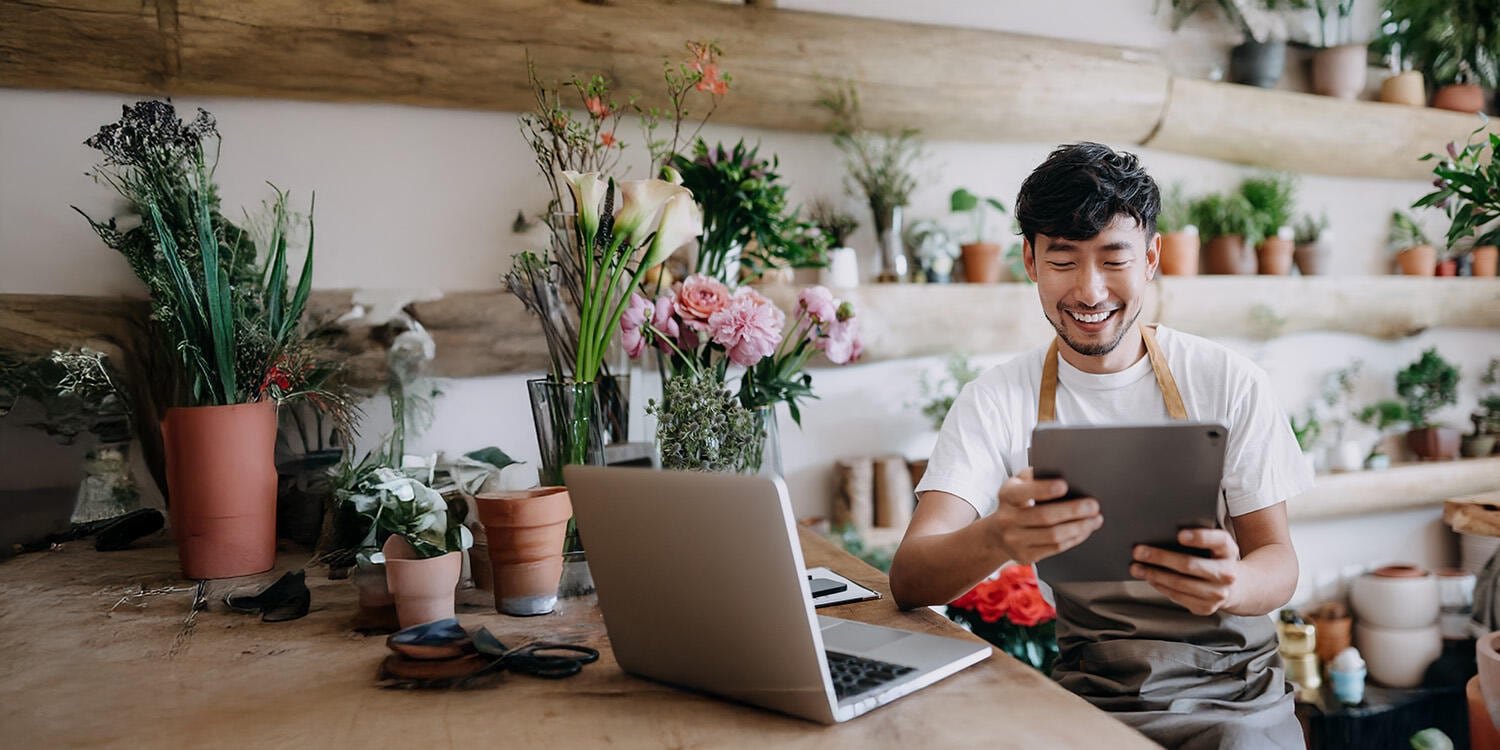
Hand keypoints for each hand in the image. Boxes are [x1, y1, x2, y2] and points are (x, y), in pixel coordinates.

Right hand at [984, 467, 1102, 564]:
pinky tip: (1084, 531)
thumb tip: (1064, 471)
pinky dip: (1073, 539)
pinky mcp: (1025, 555)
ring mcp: (1014, 540)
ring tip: (1095, 519)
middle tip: (1093, 505)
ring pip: (1053, 536)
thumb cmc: (1016, 503)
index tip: (1065, 485)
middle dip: (1072, 511)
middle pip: (1044, 516)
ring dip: (1078, 527)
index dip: (1044, 489)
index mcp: (1007, 495)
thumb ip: (1035, 476)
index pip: (1025, 492)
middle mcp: (1007, 519)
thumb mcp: (1019, 484)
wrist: (997, 533)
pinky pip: (1055, 548)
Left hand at [1130, 528, 1240, 615]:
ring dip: (1154, 574)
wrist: (1235, 587)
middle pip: (1190, 565)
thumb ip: (1195, 537)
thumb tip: (1159, 532)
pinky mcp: (1207, 608)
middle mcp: (1227, 573)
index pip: (1218, 540)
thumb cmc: (1214, 558)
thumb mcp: (1213, 545)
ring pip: (1180, 583)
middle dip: (1160, 557)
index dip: (1200, 537)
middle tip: (1138, 551)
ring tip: (1136, 567)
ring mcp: (1218, 594)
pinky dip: (1160, 586)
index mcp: (1229, 550)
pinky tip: (1149, 578)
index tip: (1179, 535)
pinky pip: (1178, 596)